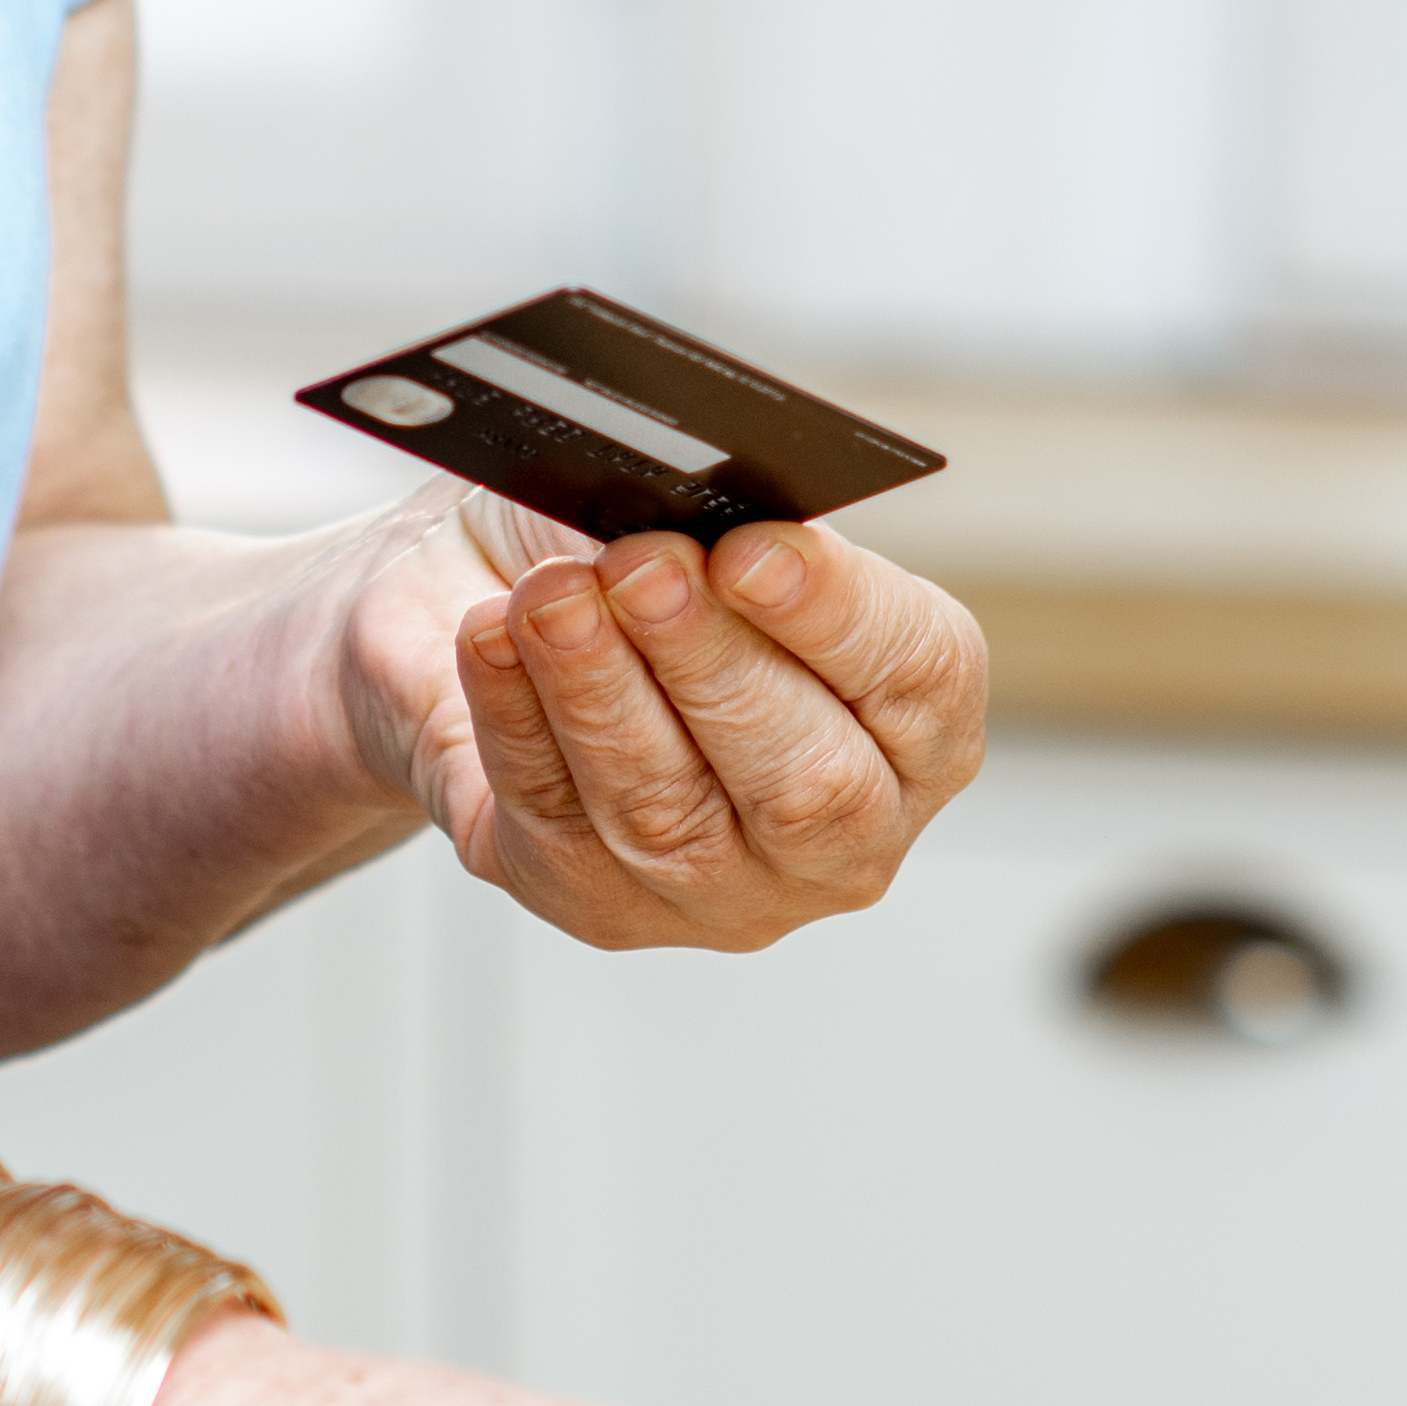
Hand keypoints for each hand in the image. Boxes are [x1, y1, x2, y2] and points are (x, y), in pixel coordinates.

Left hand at [332, 496, 989, 949]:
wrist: (488, 592)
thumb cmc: (627, 545)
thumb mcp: (692, 502)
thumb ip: (725, 517)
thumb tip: (701, 521)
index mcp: (915, 723)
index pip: (919, 678)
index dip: (835, 614)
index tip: (751, 550)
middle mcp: (844, 831)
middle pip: (808, 779)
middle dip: (713, 660)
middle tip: (642, 566)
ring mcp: (723, 890)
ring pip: (668, 807)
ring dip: (602, 688)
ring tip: (553, 595)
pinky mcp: (596, 903)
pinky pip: (554, 814)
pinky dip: (516, 715)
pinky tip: (491, 638)